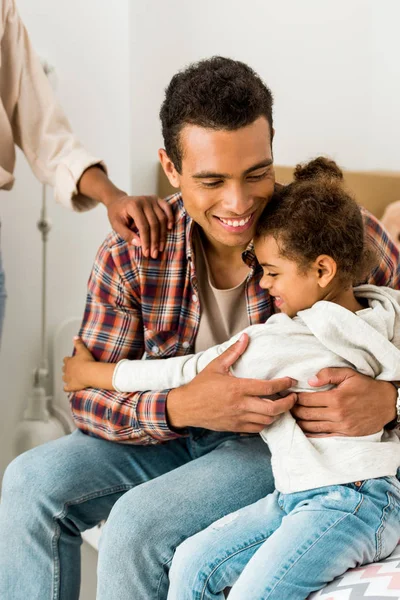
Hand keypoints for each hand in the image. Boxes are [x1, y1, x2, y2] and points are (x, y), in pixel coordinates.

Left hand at [63, 337, 94, 391]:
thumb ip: (78, 343)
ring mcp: (68, 379)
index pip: (66, 360)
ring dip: (66, 377)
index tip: (71, 360)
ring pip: (64, 378)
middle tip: (71, 369)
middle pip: (64, 369)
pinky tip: (67, 388)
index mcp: (69, 361)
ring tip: (69, 378)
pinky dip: (66, 388)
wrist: (90, 373)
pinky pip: (66, 388)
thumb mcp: (83, 350)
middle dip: (67, 369)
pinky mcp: (71, 386)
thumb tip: (75, 336)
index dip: (68, 360)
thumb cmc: (87, 361)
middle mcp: (67, 370)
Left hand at [107, 194, 173, 257]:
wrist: (118, 201)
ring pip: (162, 218)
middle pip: (154, 224)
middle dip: (155, 241)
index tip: (146, 253)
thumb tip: (139, 244)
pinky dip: (170, 217)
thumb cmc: (116, 214)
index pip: (143, 226)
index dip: (146, 241)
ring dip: (163, 234)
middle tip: (154, 254)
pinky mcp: (156, 199)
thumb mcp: (116, 225)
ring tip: (161, 248)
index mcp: (133, 206)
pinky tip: (170, 228)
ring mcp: (151, 199)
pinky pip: (167, 207)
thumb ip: (126, 234)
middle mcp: (144, 201)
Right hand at [166, 333, 296, 432]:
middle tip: (294, 397)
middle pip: (273, 408)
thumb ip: (233, 352)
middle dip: (288, 404)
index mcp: (237, 388)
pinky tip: (268, 415)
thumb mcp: (216, 366)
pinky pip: (257, 428)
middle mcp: (240, 405)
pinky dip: (266, 423)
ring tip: (284, 406)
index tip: (291, 381)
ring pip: (267, 421)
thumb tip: (245, 337)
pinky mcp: (236, 427)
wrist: (186, 407)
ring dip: (279, 414)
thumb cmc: (201, 386)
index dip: (283, 384)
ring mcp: (239, 418)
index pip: (268, 388)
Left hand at [292, 367, 396, 436]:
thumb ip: (328, 374)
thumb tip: (310, 380)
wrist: (387, 403)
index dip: (294, 397)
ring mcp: (341, 426)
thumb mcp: (349, 374)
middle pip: (306, 414)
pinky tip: (302, 429)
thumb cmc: (366, 386)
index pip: (306, 399)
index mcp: (336, 398)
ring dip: (298, 421)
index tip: (288, 394)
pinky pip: (322, 436)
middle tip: (287, 405)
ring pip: (311, 426)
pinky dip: (310, 433)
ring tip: (291, 415)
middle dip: (293, 409)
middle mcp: (337, 414)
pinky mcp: (345, 434)